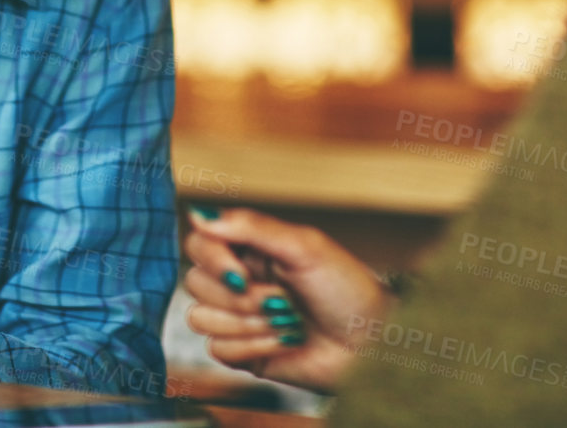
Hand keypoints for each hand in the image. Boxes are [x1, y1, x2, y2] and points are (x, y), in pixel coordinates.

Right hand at [182, 207, 390, 392]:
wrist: (370, 343)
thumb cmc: (347, 289)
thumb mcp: (304, 246)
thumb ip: (250, 226)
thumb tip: (199, 213)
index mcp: (250, 248)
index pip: (199, 243)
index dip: (212, 259)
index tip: (241, 271)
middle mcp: (239, 279)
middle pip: (195, 283)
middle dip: (241, 297)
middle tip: (281, 299)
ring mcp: (239, 317)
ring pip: (201, 318)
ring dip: (249, 323)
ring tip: (286, 321)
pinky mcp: (243, 352)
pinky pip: (217, 350)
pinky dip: (254, 346)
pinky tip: (284, 342)